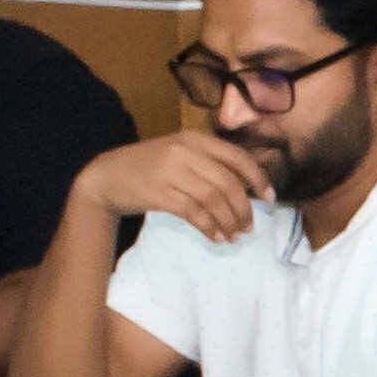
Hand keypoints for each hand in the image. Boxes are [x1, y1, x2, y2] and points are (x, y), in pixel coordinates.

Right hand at [81, 129, 265, 249]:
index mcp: (194, 139)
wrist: (106, 176)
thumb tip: (246, 186)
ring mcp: (171, 172)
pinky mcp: (160, 194)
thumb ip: (208, 163)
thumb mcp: (178, 154)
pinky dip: (209, 227)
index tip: (269, 198)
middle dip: (244, 208)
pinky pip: (194, 213)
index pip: (237, 157)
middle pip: (228, 183)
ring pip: (213, 200)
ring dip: (228, 222)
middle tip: (249, 226)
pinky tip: (215, 237)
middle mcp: (185, 152)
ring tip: (234, 236)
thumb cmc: (147, 167)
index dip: (258, 178)